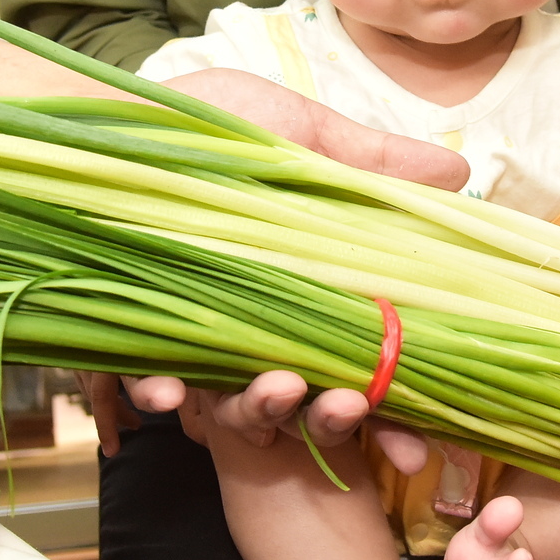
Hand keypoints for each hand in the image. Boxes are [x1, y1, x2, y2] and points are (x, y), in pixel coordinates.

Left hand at [77, 71, 462, 459]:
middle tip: (361, 422)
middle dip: (336, 422)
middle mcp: (253, 325)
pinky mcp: (129, 335)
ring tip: (275, 395)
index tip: (419, 445)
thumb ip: (374, 163)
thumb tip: (461, 170)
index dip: (392, 407)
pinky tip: (168, 392)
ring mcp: (193, 335)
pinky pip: (145, 376)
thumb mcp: (299, 135)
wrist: (98, 115)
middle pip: (305, 394)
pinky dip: (158, 387)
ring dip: (258, 408)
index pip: (359, 362)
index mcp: (305, 289)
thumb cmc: (197, 125)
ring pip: (232, 399)